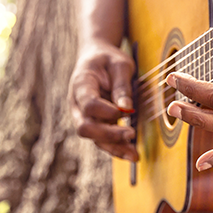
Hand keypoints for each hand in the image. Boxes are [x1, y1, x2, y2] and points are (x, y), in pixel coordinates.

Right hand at [69, 40, 138, 161]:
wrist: (96, 57)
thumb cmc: (108, 59)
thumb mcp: (120, 64)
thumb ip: (122, 86)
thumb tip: (126, 109)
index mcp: (81, 84)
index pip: (88, 104)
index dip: (105, 111)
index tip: (124, 112)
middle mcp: (77, 104)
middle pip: (85, 127)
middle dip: (108, 134)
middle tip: (131, 134)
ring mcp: (83, 116)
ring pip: (93, 138)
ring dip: (114, 148)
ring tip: (134, 155)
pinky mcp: (94, 123)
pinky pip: (102, 140)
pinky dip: (116, 147)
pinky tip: (132, 153)